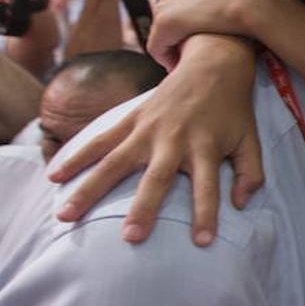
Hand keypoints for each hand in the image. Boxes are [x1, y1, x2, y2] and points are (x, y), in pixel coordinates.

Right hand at [49, 35, 262, 245]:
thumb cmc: (233, 110)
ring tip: (66, 217)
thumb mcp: (250, 139)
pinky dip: (76, 157)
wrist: (213, 63)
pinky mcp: (131, 118)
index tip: (202, 242)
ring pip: (114, 162)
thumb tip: (240, 204)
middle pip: (156, 179)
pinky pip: (99, 140)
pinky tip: (54, 178)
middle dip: (144, 209)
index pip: (208, 187)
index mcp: (205, 148)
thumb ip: (251, 173)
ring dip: (89, 190)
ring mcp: (148, 129)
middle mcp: (174, 140)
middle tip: (130, 238)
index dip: (207, 214)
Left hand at [147, 0, 282, 68]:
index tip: (193, 47)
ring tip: (186, 66)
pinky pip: (157, 49)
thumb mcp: (229, 8)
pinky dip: (167, 60)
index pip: (176, 13)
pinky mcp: (164, 24)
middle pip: (165, 25)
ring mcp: (166, 8)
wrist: (247, 3)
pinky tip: (181, 68)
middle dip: (175, 43)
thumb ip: (220, 15)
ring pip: (160, 38)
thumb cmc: (246, 8)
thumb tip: (223, 26)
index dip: (183, 33)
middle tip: (188, 59)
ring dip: (171, 53)